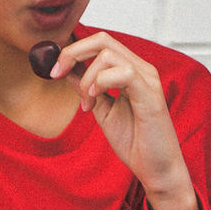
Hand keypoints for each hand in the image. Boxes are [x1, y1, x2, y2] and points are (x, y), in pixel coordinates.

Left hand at [49, 33, 200, 209]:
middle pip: (103, 40)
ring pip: (109, 54)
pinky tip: (95, 99)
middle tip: (56, 73)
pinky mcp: (151, 94)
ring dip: (87, 77)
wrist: (157, 169)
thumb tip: (67, 71)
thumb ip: (88, 89)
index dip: (73, 51)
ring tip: (87, 103)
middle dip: (73, 53)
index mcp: (131, 71)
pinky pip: (124, 72)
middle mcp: (141, 70)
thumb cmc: (136, 143)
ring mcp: (148, 80)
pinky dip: (102, 82)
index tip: (54, 70)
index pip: (101, 44)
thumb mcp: (103, 111)